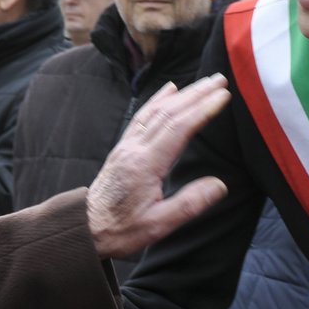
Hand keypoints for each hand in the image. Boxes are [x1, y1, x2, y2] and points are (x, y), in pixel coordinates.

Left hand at [86, 74, 229, 258]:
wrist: (85, 227)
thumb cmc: (122, 229)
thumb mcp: (158, 226)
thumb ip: (189, 204)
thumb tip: (219, 185)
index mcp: (145, 165)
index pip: (179, 128)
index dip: (202, 110)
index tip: (223, 96)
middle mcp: (135, 148)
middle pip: (169, 112)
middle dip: (197, 94)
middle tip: (220, 80)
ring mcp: (128, 145)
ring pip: (156, 110)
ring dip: (182, 94)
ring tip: (203, 82)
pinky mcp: (124, 147)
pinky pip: (143, 115)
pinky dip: (158, 99)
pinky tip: (169, 90)